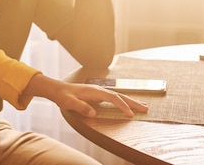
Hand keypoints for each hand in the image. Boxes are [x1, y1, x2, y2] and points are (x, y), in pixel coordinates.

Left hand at [25, 75, 148, 117]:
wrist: (57, 89)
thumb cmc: (63, 96)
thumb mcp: (70, 103)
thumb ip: (81, 107)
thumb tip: (93, 113)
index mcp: (94, 91)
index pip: (113, 98)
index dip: (122, 106)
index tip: (130, 114)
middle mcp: (99, 89)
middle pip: (120, 95)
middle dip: (133, 102)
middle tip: (145, 109)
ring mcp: (99, 91)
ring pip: (118, 96)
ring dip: (130, 101)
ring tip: (142, 106)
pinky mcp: (98, 94)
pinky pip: (114, 98)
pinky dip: (123, 101)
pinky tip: (127, 105)